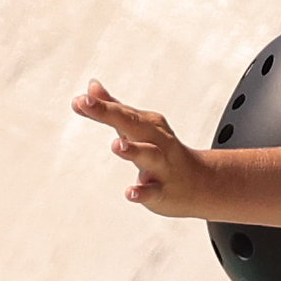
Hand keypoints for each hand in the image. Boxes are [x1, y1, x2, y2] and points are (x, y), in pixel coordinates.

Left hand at [75, 80, 217, 217]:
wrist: (200, 184)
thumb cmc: (163, 152)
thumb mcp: (140, 128)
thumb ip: (114, 109)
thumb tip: (91, 88)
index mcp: (148, 124)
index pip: (121, 112)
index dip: (99, 106)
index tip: (80, 100)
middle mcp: (157, 141)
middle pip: (133, 124)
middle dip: (111, 113)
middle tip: (87, 104)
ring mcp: (162, 166)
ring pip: (148, 155)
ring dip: (133, 150)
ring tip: (116, 145)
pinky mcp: (163, 191)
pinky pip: (153, 192)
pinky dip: (142, 192)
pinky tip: (130, 192)